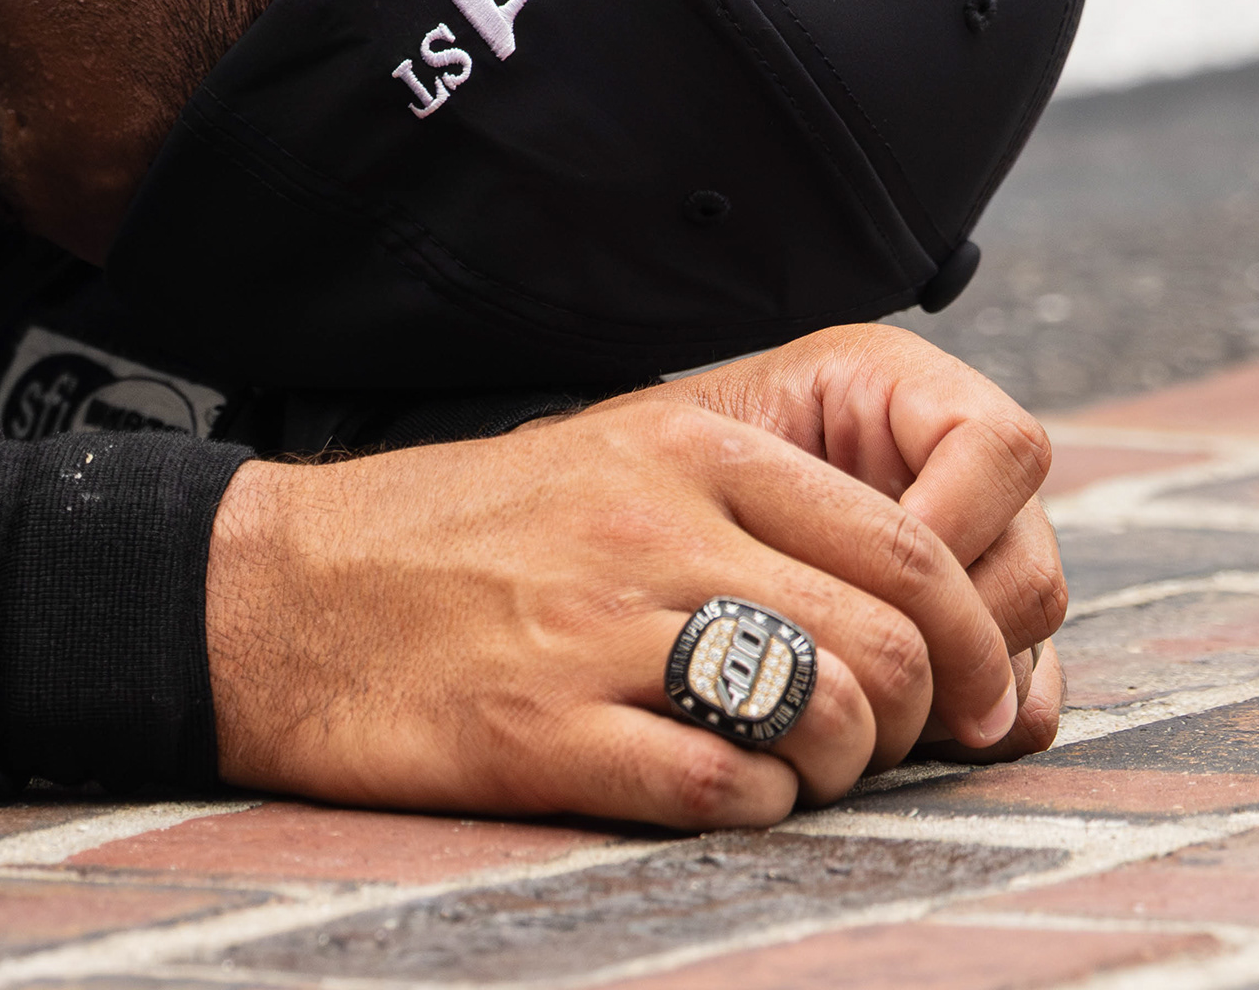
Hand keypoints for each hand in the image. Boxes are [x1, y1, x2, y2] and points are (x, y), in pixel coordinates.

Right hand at [204, 327, 1054, 826]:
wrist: (279, 597)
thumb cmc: (460, 539)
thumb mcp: (608, 460)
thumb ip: (750, 494)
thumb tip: (912, 569)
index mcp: (682, 448)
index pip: (903, 535)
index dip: (976, 629)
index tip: (978, 686)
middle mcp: (650, 528)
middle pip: (888, 634)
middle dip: (924, 713)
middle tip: (895, 743)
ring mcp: (595, 631)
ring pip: (824, 712)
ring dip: (844, 767)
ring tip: (801, 769)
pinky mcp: (542, 733)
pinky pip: (723, 791)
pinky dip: (757, 810)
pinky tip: (722, 793)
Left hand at [650, 327, 1067, 762]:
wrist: (628, 532)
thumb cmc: (656, 481)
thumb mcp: (707, 447)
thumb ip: (791, 476)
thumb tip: (905, 549)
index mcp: (902, 394)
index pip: (999, 447)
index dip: (957, 518)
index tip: (873, 572)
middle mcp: (960, 474)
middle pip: (1028, 558)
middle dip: (957, 631)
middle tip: (874, 674)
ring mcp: (978, 558)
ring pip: (1028, 633)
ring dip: (964, 683)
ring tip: (874, 706)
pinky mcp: (977, 632)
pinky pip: (1029, 689)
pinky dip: (983, 720)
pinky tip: (924, 730)